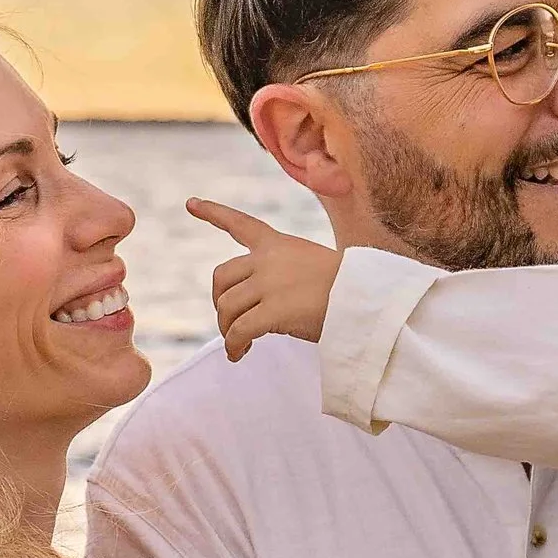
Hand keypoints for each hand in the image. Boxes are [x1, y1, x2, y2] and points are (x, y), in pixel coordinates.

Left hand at [187, 199, 342, 360]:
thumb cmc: (346, 288)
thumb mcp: (312, 265)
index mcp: (278, 244)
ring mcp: (269, 285)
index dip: (213, 213)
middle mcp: (268, 261)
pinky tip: (238, 355)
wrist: (366, 298)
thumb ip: (282, 274)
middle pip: (220, 276)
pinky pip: (239, 332)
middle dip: (219, 300)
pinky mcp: (273, 312)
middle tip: (229, 321)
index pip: (240, 224)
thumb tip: (258, 307)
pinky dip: (234, 346)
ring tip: (238, 344)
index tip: (191, 203)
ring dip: (226, 329)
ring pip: (226, 307)